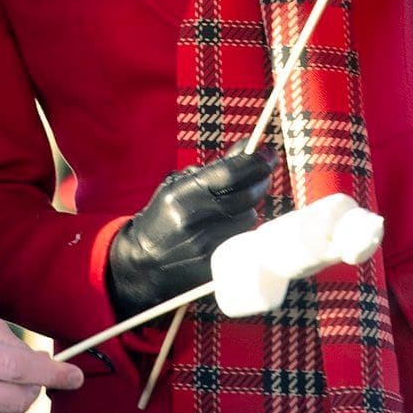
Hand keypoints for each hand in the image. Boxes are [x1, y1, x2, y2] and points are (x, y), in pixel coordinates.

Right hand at [106, 150, 274, 318]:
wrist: (144, 263)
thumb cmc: (164, 217)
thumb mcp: (178, 186)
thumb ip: (212, 169)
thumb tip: (247, 148)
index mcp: (180, 196)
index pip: (229, 174)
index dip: (254, 161)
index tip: (268, 152)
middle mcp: (193, 220)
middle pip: (246, 195)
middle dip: (261, 179)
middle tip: (264, 170)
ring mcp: (205, 245)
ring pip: (250, 217)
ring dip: (252, 204)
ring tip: (242, 198)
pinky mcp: (215, 264)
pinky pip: (244, 237)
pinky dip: (244, 225)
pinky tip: (235, 220)